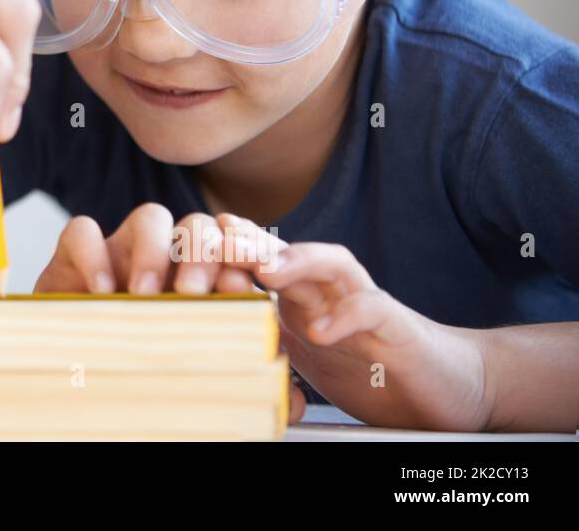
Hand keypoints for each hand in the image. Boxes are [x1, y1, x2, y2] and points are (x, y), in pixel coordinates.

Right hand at [35, 205, 307, 420]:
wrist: (73, 384)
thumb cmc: (138, 379)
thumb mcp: (198, 383)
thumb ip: (246, 385)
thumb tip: (295, 401)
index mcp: (200, 285)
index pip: (232, 252)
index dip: (245, 258)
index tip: (249, 285)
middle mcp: (164, 264)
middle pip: (197, 225)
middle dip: (203, 251)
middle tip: (194, 294)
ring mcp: (120, 256)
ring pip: (149, 216)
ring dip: (155, 249)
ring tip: (147, 292)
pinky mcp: (71, 260)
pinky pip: (81, 231)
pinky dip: (93, 253)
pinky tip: (102, 290)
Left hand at [220, 217, 491, 430]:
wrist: (445, 387)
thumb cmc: (366, 368)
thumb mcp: (300, 354)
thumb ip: (260, 336)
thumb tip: (195, 337)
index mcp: (301, 296)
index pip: (257, 260)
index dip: (222, 252)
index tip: (183, 248)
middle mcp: (330, 291)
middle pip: (285, 250)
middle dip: (247, 241)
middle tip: (212, 239)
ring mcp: (365, 304)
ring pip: (332, 263)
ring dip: (296, 259)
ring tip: (263, 267)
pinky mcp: (399, 330)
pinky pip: (372, 310)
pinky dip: (346, 316)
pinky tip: (321, 330)